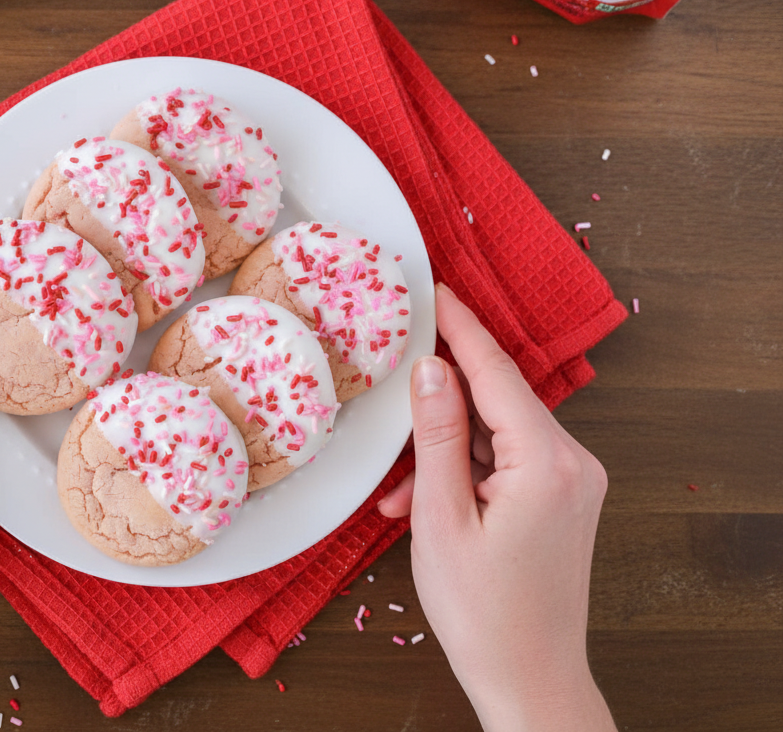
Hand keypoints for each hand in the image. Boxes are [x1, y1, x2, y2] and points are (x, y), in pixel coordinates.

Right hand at [378, 284, 614, 731]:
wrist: (529, 678)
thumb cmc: (484, 613)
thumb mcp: (441, 519)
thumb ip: (437, 436)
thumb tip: (430, 369)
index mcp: (549, 463)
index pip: (496, 372)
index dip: (460, 327)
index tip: (433, 289)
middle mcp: (575, 463)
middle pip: (496, 400)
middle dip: (438, 405)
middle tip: (392, 391)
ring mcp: (575, 481)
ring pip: (496, 432)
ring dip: (445, 450)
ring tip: (401, 491)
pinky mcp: (564, 497)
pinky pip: (507, 460)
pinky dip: (465, 471)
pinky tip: (426, 501)